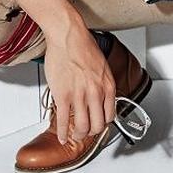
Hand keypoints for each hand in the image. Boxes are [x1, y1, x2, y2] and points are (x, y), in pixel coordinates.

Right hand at [43, 23, 116, 144]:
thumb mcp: (102, 67)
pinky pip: (63, 121)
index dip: (103, 124)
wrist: (68, 36)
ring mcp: (79, 96)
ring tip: (74, 135)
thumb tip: (100, 97)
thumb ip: (102, 84)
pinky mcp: (63, 96)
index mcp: (108, 85)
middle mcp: (96, 93)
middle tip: (85, 133)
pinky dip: (63, 133)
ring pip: (82, 127)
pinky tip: (62, 136)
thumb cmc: (83, 46)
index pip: (110, 116)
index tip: (98, 125)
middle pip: (97, 125)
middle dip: (91, 132)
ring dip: (78, 135)